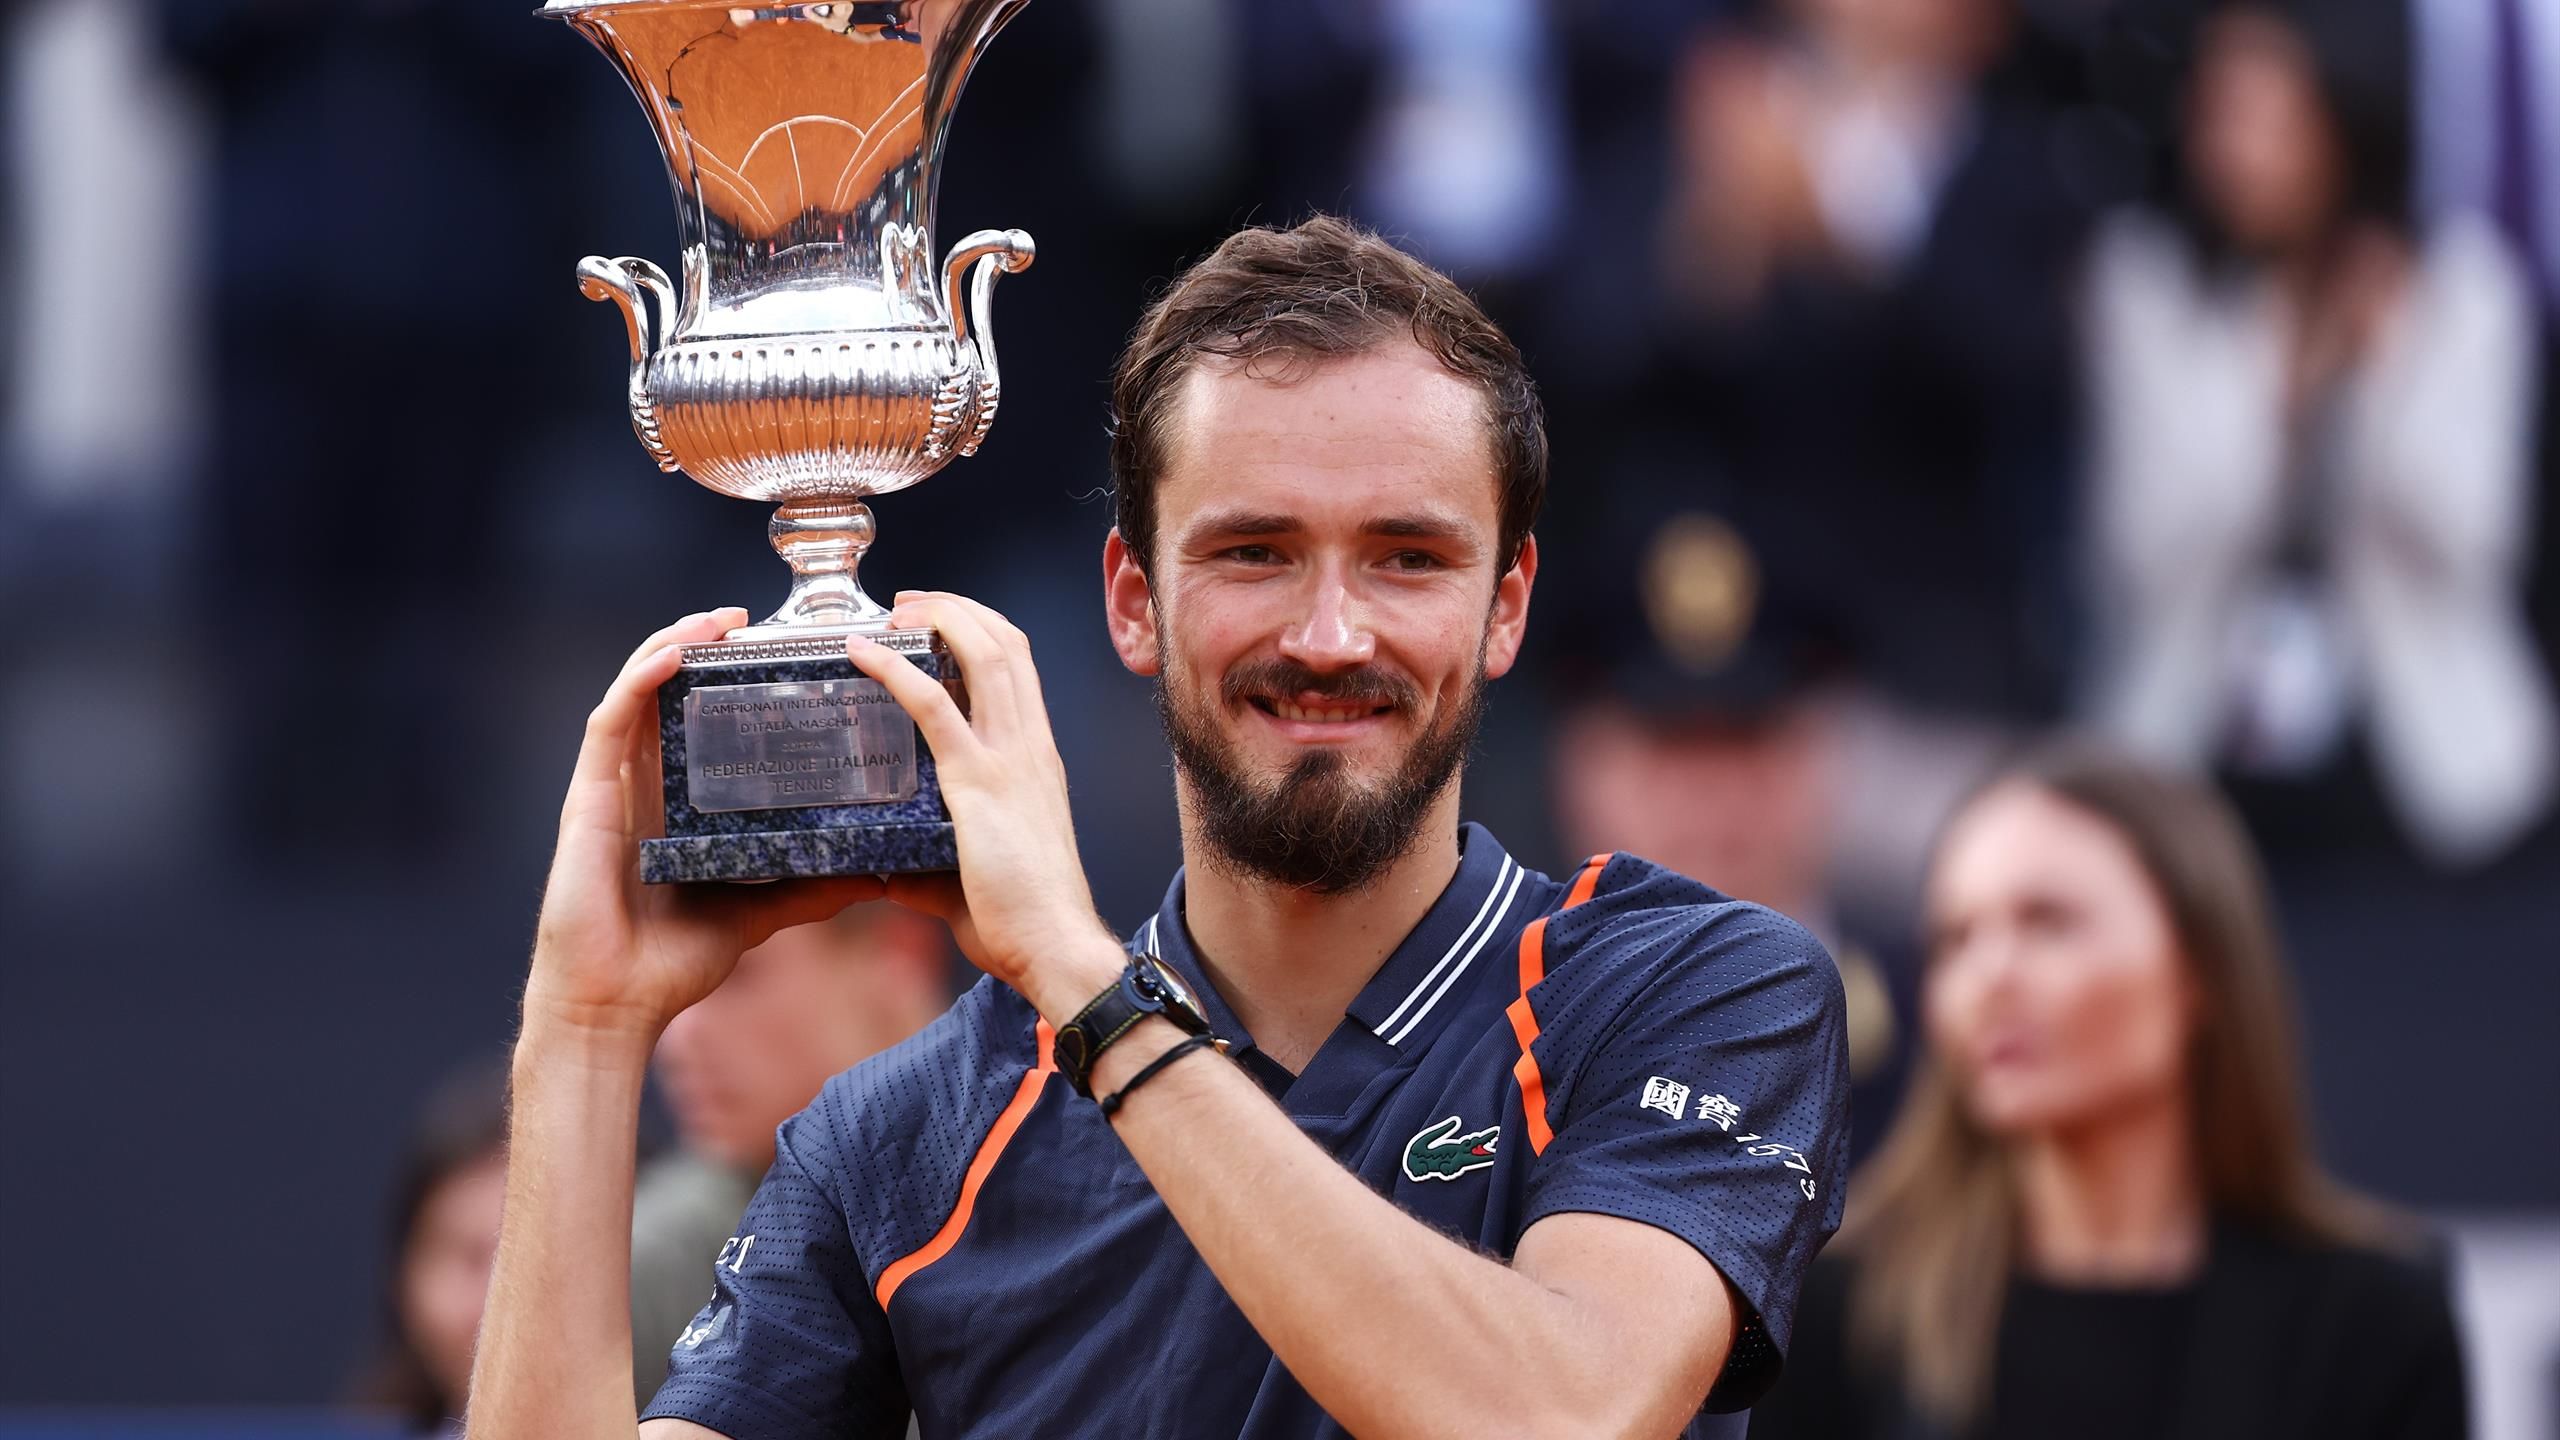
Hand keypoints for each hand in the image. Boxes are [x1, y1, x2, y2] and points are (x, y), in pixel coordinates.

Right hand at [526, 608, 882, 1044]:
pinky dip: (639, 680)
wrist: (617, 1006)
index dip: (731, 678)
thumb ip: (809, 886)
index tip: (778, 650)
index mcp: (679, 800)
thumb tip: (876, 874)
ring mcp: (613, 786)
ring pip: (637, 690)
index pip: (702, 719)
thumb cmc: (674, 961)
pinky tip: (673, 654)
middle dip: (704, 645)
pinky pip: (608, 724)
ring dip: (673, 642)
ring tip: (718, 620)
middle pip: (669, 690)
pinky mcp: (587, 798)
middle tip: (751, 621)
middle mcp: (644, 782)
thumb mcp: (760, 911)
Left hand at [843, 592, 1122, 1019]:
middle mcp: (1030, 748)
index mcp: (1037, 761)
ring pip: (983, 655)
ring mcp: (1010, 761)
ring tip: (895, 608)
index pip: (1020, 669)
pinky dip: (895, 670)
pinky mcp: (979, 784)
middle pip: (1006, 644)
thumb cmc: (1023, 922)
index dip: (981, 630)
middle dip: (958, 608)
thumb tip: (879, 869)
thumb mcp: (971, 877)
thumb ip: (926, 864)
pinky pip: (934, 707)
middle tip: (909, 601)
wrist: (1057, 947)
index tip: (940, 619)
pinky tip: (861, 652)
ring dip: (937, 618)